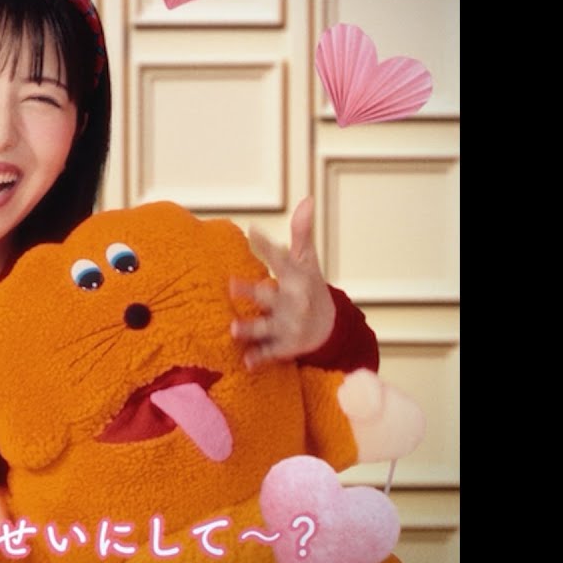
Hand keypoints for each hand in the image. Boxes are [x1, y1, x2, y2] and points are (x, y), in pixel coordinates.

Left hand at [230, 197, 335, 368]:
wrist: (330, 328)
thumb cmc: (310, 286)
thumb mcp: (308, 261)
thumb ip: (302, 233)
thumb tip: (307, 199)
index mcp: (296, 278)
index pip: (282, 259)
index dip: (269, 246)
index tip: (253, 230)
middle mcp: (292, 301)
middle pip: (270, 296)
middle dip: (252, 292)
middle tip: (231, 284)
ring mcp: (289, 325)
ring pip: (267, 327)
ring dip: (250, 329)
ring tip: (232, 329)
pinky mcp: (285, 346)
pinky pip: (270, 353)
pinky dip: (259, 359)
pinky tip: (246, 363)